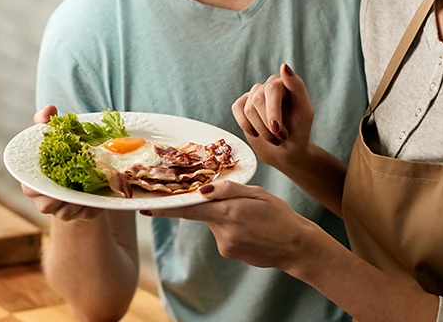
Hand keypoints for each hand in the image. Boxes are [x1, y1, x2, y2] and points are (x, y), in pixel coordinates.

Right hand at [21, 104, 103, 220]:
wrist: (81, 173)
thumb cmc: (62, 154)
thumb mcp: (55, 136)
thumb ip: (47, 122)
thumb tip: (49, 109)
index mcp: (34, 182)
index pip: (29, 188)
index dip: (36, 185)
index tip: (52, 173)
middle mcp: (45, 200)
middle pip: (46, 205)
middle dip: (59, 196)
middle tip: (74, 180)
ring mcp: (63, 211)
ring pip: (66, 213)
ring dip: (77, 202)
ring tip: (90, 187)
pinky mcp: (82, 215)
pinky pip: (86, 214)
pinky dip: (93, 206)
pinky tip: (100, 195)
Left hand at [144, 181, 320, 269]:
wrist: (297, 247)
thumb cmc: (279, 214)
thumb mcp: (257, 193)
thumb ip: (229, 189)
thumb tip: (203, 189)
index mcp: (229, 212)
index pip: (189, 208)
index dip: (165, 208)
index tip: (145, 208)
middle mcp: (223, 231)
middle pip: (204, 212)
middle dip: (214, 205)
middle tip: (242, 207)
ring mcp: (225, 244)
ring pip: (215, 223)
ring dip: (226, 217)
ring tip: (253, 219)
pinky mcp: (228, 252)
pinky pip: (222, 234)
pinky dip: (232, 228)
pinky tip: (252, 230)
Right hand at [232, 63, 313, 169]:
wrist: (287, 151)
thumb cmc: (299, 132)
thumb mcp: (305, 112)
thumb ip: (297, 87)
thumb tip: (283, 66)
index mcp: (286, 84)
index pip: (273, 88)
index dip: (273, 109)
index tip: (276, 125)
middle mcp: (269, 85)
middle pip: (259, 99)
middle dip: (268, 124)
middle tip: (281, 137)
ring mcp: (254, 94)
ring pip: (248, 109)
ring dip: (261, 130)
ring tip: (274, 138)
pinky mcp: (242, 104)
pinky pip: (237, 110)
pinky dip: (246, 126)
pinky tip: (257, 133)